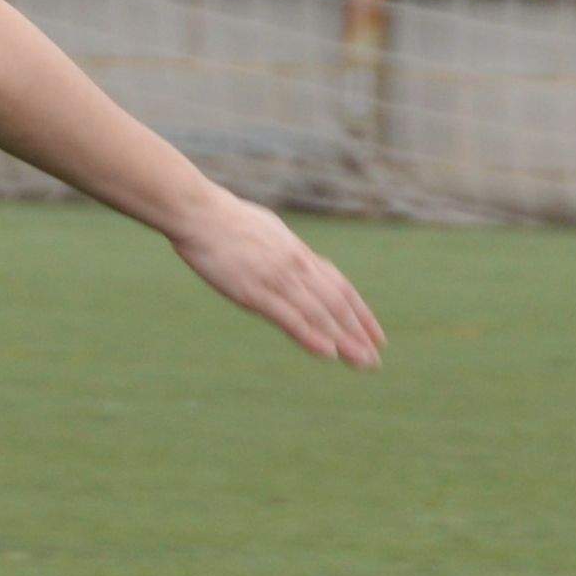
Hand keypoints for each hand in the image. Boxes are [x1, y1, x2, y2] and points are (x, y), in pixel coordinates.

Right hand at [171, 191, 381, 366]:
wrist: (200, 213)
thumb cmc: (227, 220)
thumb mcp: (269, 231)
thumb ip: (286, 251)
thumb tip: (299, 259)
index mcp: (299, 254)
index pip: (340, 286)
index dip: (361, 313)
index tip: (376, 335)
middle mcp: (296, 267)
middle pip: (337, 304)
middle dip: (358, 333)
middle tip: (375, 360)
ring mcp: (277, 279)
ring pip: (320, 313)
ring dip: (344, 340)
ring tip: (362, 363)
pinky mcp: (254, 292)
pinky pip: (289, 317)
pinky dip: (311, 336)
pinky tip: (327, 353)